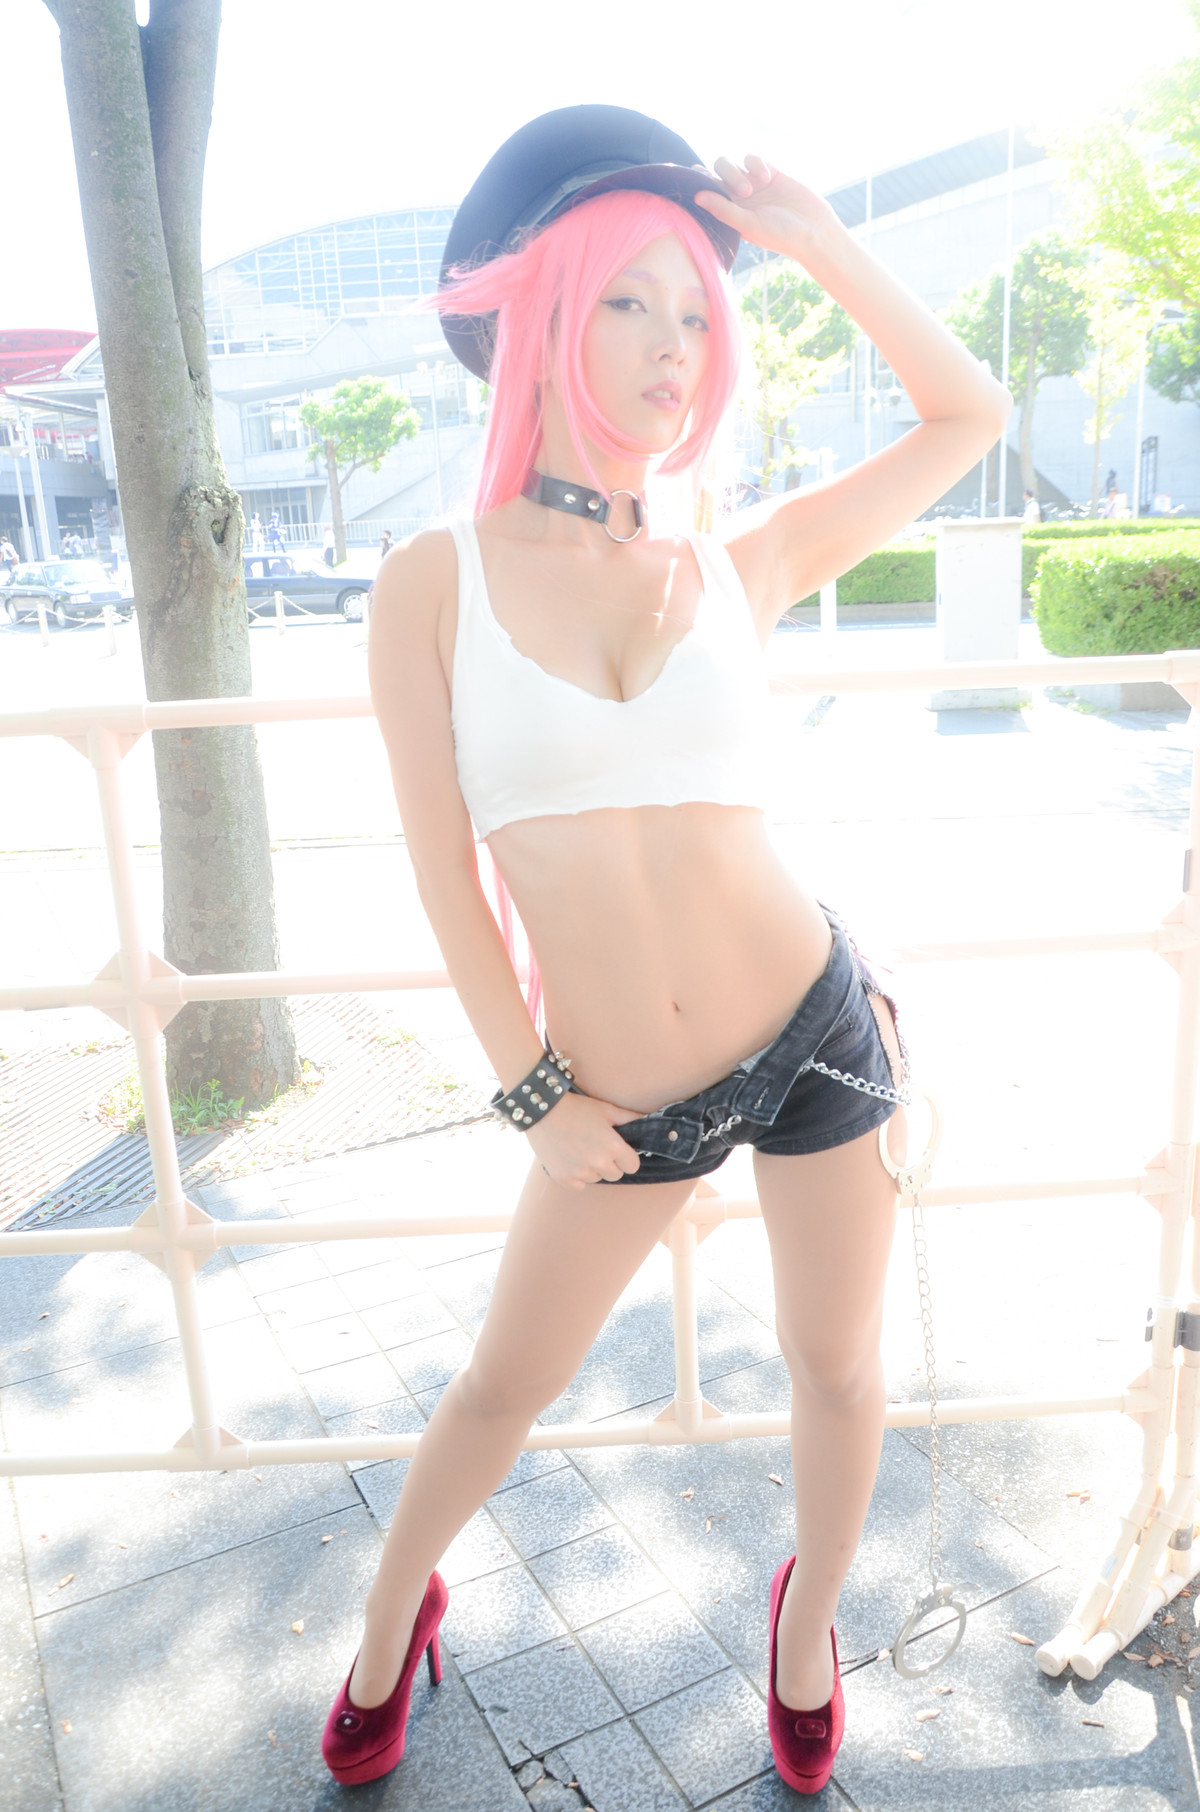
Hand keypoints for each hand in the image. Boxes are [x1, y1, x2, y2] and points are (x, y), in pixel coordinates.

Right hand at [525, 1090, 642, 1190]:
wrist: (543, 1110)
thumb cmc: (577, 1108)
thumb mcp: (607, 1109)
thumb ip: (630, 1118)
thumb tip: (649, 1121)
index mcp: (613, 1147)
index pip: (633, 1166)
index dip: (627, 1157)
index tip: (618, 1149)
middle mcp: (599, 1163)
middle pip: (615, 1175)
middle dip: (610, 1164)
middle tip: (597, 1147)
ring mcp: (580, 1172)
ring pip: (596, 1179)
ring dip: (592, 1169)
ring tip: (580, 1149)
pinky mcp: (563, 1178)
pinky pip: (579, 1185)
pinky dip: (576, 1176)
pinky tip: (570, 1159)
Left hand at [695, 154, 844, 272]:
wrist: (813, 229)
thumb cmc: (779, 234)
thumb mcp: (748, 224)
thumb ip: (723, 210)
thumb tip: (697, 196)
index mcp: (726, 213)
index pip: (704, 193)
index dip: (696, 182)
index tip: (694, 176)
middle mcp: (736, 198)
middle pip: (715, 173)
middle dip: (724, 176)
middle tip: (744, 192)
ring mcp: (751, 184)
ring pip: (731, 164)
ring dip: (737, 171)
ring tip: (753, 187)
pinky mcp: (768, 172)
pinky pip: (752, 159)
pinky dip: (755, 163)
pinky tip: (766, 176)